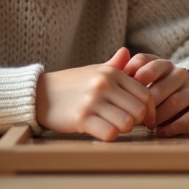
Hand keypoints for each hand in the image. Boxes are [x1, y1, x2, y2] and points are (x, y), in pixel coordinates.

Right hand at [36, 47, 155, 141]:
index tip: (145, 119)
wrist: (39, 94)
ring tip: (113, 127)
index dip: (149, 110)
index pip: (145, 94)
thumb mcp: (93, 71)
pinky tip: (101, 132)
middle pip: (139, 110)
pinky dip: (109, 136)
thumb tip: (127, 52)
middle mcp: (104, 84)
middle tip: (127, 125)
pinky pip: (109, 133)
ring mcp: (92, 101)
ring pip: (127, 123)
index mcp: (112, 73)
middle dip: (137, 122)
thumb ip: (114, 65)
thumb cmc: (71, 84)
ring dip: (123, 130)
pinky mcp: (81, 118)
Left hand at [123, 53, 188, 137]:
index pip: (147, 62)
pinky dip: (175, 126)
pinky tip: (161, 132)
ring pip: (176, 101)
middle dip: (147, 103)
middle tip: (134, 116)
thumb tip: (111, 72)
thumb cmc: (157, 88)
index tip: (126, 90)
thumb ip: (128, 74)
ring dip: (159, 116)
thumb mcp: (143, 79)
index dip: (136, 76)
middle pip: (162, 86)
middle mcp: (180, 73)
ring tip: (147, 126)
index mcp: (162, 64)